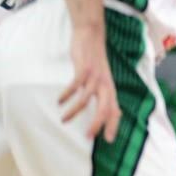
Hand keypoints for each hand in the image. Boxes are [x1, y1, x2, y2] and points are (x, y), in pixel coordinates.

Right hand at [59, 24, 119, 142]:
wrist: (91, 35)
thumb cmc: (95, 60)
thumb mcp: (103, 79)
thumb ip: (104, 94)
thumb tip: (109, 110)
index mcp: (110, 89)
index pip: (115, 111)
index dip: (114, 125)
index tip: (110, 140)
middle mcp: (105, 85)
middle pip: (104, 109)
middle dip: (97, 124)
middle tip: (88, 137)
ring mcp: (95, 77)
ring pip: (86, 100)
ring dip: (75, 112)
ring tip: (64, 120)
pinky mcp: (84, 69)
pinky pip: (75, 85)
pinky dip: (67, 95)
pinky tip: (59, 101)